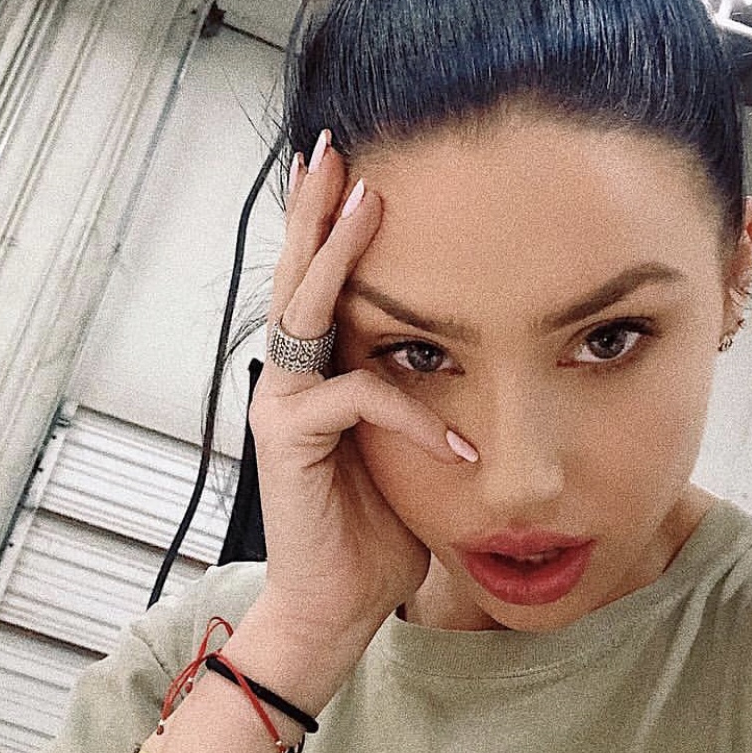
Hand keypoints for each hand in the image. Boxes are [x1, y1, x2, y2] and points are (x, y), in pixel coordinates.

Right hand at [242, 130, 469, 702]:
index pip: (323, 287)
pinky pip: (359, 401)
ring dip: (336, 253)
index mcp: (320, 375)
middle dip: (317, 210)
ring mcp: (283, 407)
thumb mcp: (408, 450)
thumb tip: (468, 354)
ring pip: (308, 313)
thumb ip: (416, 399)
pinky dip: (413, 415)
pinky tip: (455, 441)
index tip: (354, 168)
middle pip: (299, 277)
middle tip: (334, 146)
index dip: (332, 229)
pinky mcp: (289, 443)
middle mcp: (291, 380)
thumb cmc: (375, 532)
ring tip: (363, 196)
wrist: (336, 606)